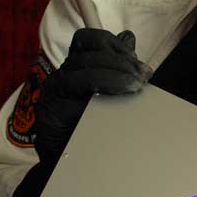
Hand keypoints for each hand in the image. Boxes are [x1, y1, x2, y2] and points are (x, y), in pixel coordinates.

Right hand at [33, 28, 151, 166]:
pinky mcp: (53, 104)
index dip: (113, 43)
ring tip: (135, 84)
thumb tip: (129, 37)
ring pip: (85, 65)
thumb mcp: (107, 91)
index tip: (137, 60)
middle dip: (122, 59)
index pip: (89, 38)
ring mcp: (56, 88)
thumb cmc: (88, 125)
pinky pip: (79, 86)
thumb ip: (116, 66)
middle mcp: (64, 72)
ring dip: (116, 72)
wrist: (67, 159)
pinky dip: (104, 84)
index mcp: (76, 66)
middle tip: (143, 74)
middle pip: (90, 49)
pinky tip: (121, 92)